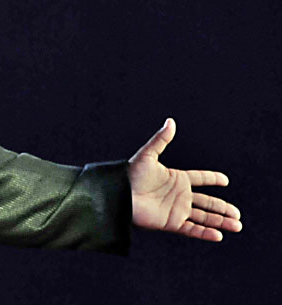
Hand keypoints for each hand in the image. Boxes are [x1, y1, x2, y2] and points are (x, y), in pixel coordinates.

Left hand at [128, 118, 241, 240]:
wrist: (118, 195)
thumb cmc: (130, 174)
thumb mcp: (147, 155)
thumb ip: (161, 139)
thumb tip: (170, 121)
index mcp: (176, 178)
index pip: (200, 178)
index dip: (212, 178)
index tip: (225, 180)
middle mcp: (179, 195)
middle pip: (207, 202)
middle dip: (223, 208)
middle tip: (238, 214)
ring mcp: (176, 209)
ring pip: (204, 217)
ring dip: (220, 221)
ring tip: (237, 225)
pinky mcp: (171, 222)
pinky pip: (192, 229)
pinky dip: (205, 233)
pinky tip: (218, 235)